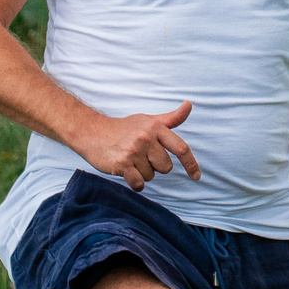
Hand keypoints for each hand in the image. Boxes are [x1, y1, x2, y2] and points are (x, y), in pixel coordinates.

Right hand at [77, 103, 197, 189]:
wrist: (92, 132)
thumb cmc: (124, 128)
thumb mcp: (148, 120)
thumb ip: (171, 118)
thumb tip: (189, 105)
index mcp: (156, 127)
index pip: (181, 148)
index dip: (191, 164)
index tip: (196, 176)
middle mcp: (146, 138)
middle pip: (166, 167)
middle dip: (156, 166)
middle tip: (141, 156)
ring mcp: (133, 152)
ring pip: (151, 176)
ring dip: (142, 173)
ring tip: (130, 160)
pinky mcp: (121, 164)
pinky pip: (139, 184)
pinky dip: (135, 183)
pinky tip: (127, 172)